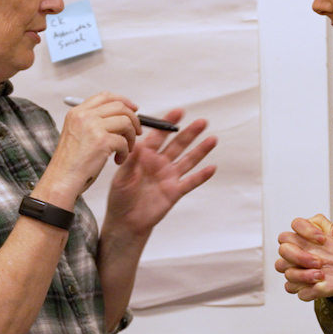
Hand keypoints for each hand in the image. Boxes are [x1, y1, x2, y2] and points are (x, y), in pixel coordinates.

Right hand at [39, 93, 139, 203]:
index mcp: (77, 113)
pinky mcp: (102, 141)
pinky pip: (124, 141)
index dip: (123, 101)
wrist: (61, 180)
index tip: (134, 109)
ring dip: (131, 137)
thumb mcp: (76, 134)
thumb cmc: (69, 163)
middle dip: (133, 119)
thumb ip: (93, 122)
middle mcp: (84, 116)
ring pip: (125, 122)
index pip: (105, 96)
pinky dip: (125, 152)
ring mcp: (93, 127)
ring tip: (126, 149)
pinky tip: (118, 160)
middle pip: (119, 106)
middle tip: (136, 132)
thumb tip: (119, 117)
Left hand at [104, 110, 217, 236]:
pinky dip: (201, 176)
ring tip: (212, 139)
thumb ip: (130, 161)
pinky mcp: (175, 192)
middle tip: (202, 121)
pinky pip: (190, 182)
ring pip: (188, 160)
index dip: (169, 123)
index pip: (159, 136)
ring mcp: (169, 177)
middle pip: (177, 145)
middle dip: (190, 133)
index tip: (179, 111)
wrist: (126, 222)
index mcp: (144, 156)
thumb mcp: (122, 177)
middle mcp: (159, 163)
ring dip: (200, 150)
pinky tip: (212, 167)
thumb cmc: (120, 198)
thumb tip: (135, 143)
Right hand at [274, 214, 332, 300]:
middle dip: (299, 255)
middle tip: (319, 262)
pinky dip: (302, 287)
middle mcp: (294, 247)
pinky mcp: (296, 283)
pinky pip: (290, 286)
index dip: (306, 231)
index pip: (296, 224)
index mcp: (305, 231)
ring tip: (320, 275)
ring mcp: (293, 266)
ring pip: (282, 267)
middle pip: (284, 248)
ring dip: (301, 273)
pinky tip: (317, 286)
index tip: (323, 240)